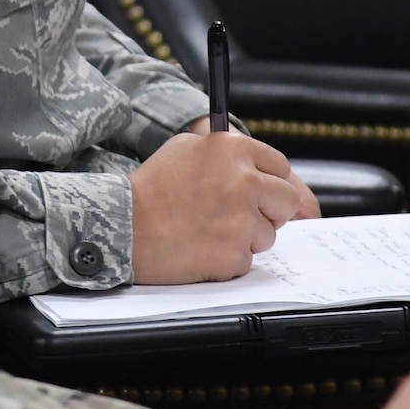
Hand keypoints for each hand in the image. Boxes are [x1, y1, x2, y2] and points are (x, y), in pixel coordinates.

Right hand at [128, 130, 311, 282]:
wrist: (124, 226)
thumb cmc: (151, 188)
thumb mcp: (186, 149)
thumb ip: (229, 153)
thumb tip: (266, 170)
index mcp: (233, 149)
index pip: (279, 166)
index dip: (268, 181)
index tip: (259, 192)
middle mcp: (244, 181)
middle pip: (285, 200)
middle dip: (268, 210)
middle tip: (237, 215)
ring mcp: (243, 219)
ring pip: (267, 234)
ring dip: (244, 237)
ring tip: (207, 230)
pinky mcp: (235, 253)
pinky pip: (246, 259)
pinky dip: (227, 258)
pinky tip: (201, 247)